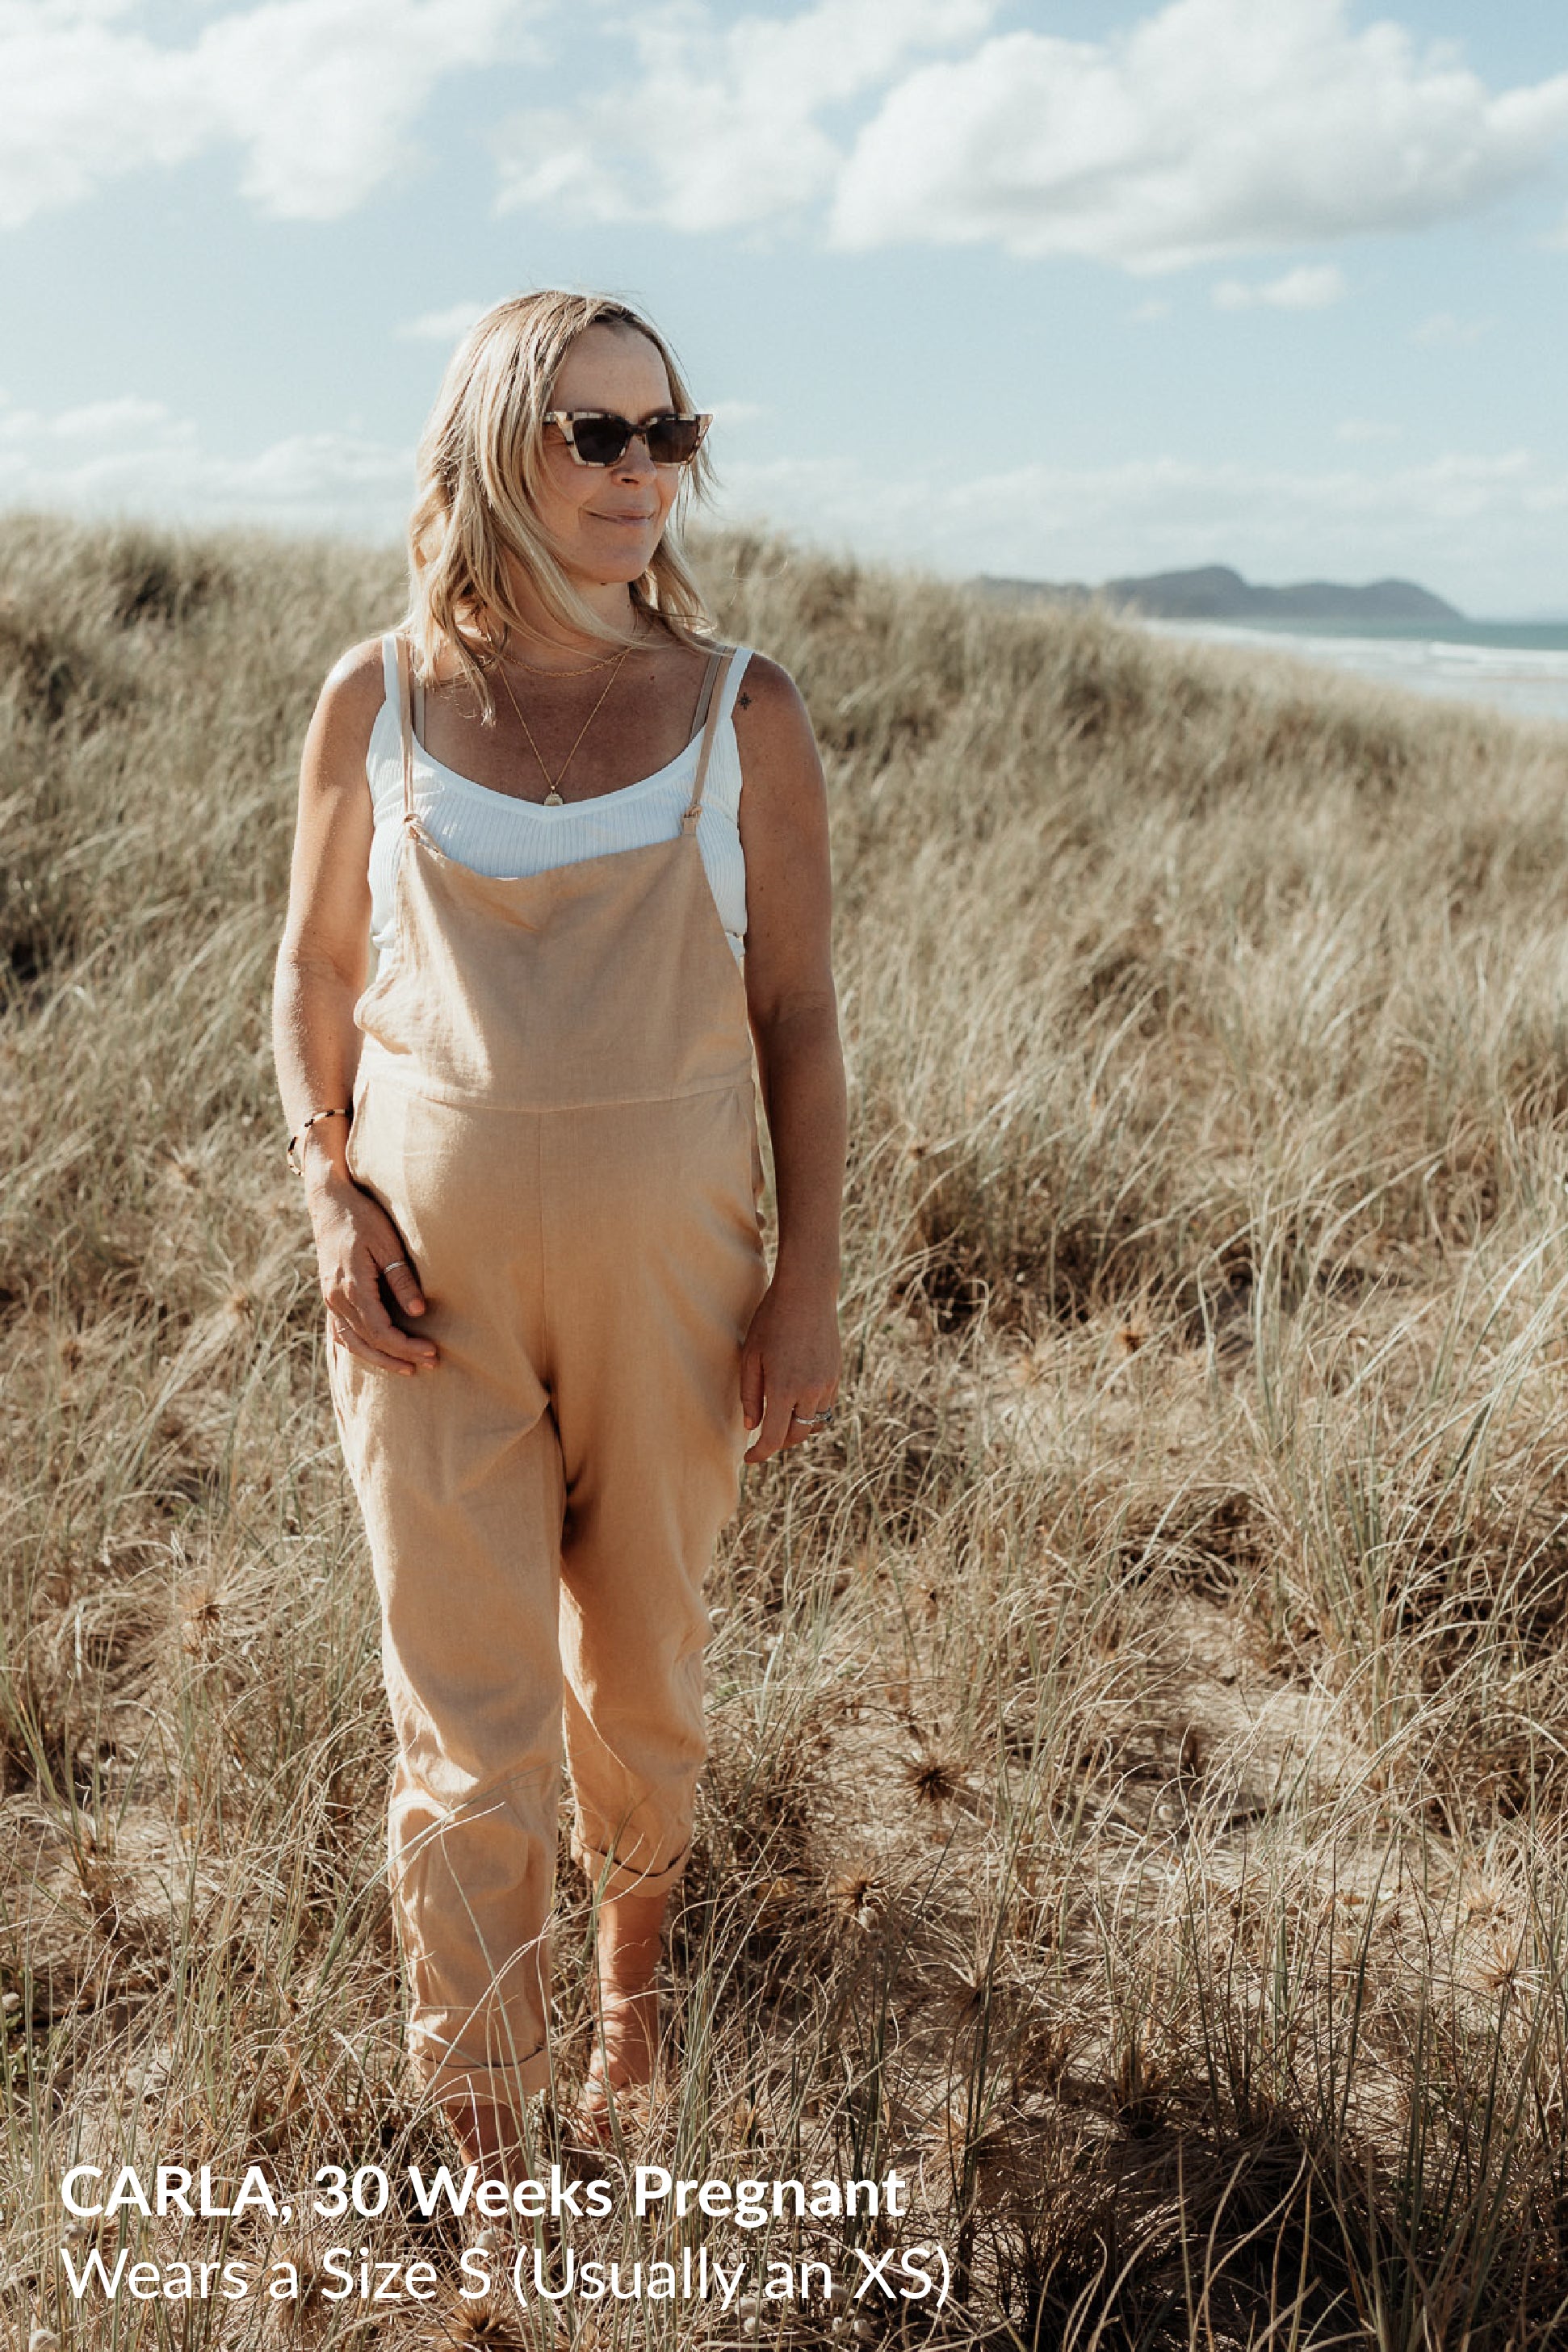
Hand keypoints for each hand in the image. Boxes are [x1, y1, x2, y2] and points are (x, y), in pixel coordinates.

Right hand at [309, 1172, 438, 1375]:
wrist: (329, 1200)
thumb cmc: (362, 1217)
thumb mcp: (387, 1243)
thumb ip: (400, 1278)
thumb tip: (418, 1312)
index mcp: (352, 1287)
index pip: (380, 1331)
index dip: (406, 1346)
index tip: (431, 1350)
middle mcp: (336, 1298)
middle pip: (368, 1342)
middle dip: (399, 1356)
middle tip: (430, 1363)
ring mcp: (330, 1297)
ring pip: (351, 1342)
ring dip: (379, 1359)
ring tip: (406, 1367)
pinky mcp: (330, 1293)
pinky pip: (340, 1331)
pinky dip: (358, 1347)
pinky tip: (376, 1352)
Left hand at [740, 1274, 839, 1463]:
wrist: (807, 1294)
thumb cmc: (771, 1322)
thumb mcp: (751, 1357)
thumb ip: (751, 1395)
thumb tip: (752, 1426)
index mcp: (783, 1388)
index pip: (773, 1437)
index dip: (759, 1453)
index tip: (749, 1458)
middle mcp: (809, 1391)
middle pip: (796, 1435)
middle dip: (778, 1443)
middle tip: (761, 1439)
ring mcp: (826, 1384)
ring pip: (813, 1423)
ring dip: (795, 1428)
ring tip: (779, 1421)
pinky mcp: (835, 1376)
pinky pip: (824, 1407)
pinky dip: (810, 1412)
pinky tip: (796, 1402)